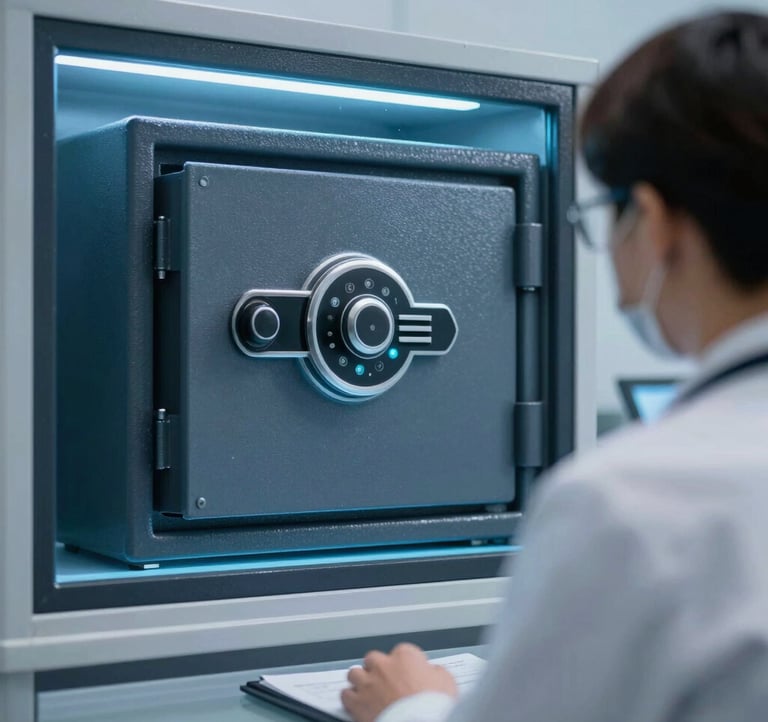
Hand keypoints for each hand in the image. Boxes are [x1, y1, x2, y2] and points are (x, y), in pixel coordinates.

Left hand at [341, 643, 457, 721]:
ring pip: (355, 673)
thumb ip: (435, 672)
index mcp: (405, 656)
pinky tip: (356, 703)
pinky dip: (350, 698)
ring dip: (361, 681)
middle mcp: (383, 665)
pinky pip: (346, 694)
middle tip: (386, 682)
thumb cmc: (432, 705)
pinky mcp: (357, 702)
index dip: (405, 665)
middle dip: (378, 669)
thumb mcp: (446, 682)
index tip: (408, 674)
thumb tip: (433, 672)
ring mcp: (368, 683)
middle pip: (374, 659)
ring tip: (368, 691)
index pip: (402, 652)